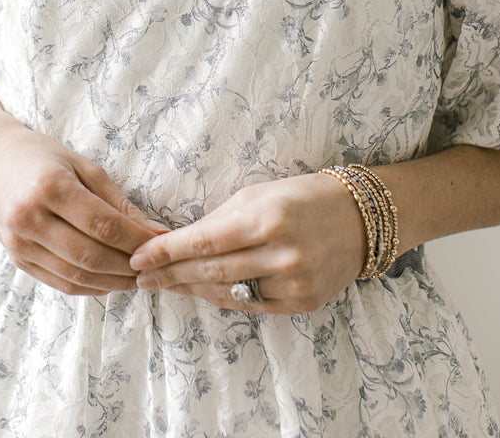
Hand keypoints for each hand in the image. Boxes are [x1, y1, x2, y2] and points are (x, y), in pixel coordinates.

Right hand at [0, 121, 167, 295]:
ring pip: (77, 276)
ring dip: (114, 281)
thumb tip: (154, 231)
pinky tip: (111, 279)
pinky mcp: (17, 260)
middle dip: (129, 265)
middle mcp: (30, 219)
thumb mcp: (83, 165)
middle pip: (91, 256)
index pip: (104, 225)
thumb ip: (116, 202)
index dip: (137, 239)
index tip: (163, 242)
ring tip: (139, 276)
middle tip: (156, 264)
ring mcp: (20, 244)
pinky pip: (61, 282)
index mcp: (50, 188)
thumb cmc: (43, 156)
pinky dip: (91, 286)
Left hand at [129, 174, 365, 313]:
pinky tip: (199, 292)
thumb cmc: (303, 196)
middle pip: (210, 271)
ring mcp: (293, 283)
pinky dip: (221, 298)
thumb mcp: (259, 195)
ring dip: (190, 289)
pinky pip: (250, 304)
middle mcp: (281, 254)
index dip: (166, 253)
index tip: (139, 257)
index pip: (204, 241)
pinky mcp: (302, 303)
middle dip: (170, 274)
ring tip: (163, 284)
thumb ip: (221, 221)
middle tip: (140, 276)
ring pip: (227, 293)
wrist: (361, 219)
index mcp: (267, 218)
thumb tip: (179, 243)